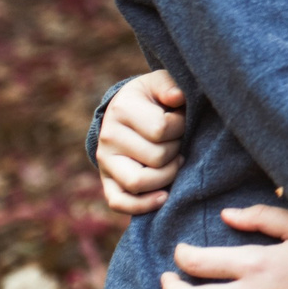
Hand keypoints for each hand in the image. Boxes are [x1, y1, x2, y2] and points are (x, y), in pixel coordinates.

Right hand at [98, 70, 186, 214]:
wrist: (128, 112)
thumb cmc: (153, 98)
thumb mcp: (161, 83)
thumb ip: (170, 86)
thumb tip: (177, 97)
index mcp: (121, 109)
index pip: (161, 129)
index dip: (181, 126)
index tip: (182, 121)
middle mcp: (108, 137)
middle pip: (156, 157)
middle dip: (177, 150)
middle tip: (180, 141)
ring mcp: (105, 162)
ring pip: (139, 182)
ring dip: (167, 176)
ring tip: (176, 162)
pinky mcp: (107, 182)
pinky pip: (120, 202)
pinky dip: (143, 205)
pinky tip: (164, 197)